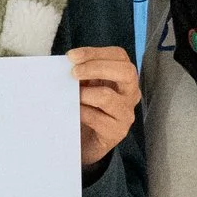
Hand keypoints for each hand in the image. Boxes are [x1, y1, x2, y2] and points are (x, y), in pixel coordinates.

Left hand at [70, 46, 137, 166]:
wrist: (84, 143)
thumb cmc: (85, 110)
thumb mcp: (85, 87)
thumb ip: (81, 74)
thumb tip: (67, 63)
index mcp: (122, 78)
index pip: (118, 56)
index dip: (95, 52)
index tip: (72, 56)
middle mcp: (129, 93)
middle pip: (125, 71)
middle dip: (96, 67)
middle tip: (73, 73)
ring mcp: (125, 113)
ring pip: (107, 96)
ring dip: (84, 94)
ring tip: (71, 97)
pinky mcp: (117, 132)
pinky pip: (97, 118)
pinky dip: (81, 112)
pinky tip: (73, 113)